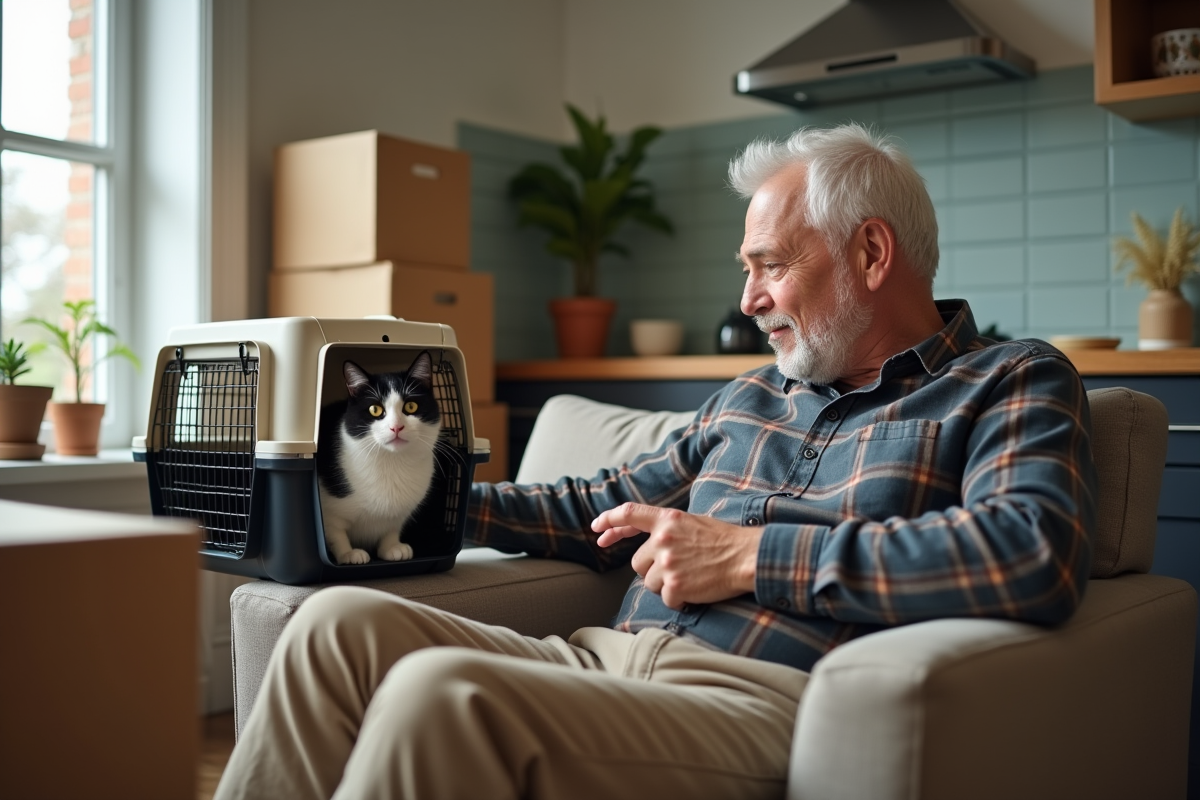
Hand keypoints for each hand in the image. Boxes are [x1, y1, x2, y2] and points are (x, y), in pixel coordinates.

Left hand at [591, 503, 761, 608]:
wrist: (746, 557)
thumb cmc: (723, 540)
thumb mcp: (692, 522)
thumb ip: (667, 528)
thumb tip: (647, 538)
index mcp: (667, 519)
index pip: (629, 514)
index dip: (609, 521)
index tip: (597, 529)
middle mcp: (663, 539)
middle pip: (637, 563)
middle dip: (652, 570)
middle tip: (678, 569)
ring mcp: (668, 563)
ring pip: (650, 583)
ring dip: (666, 585)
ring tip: (691, 577)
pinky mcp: (675, 585)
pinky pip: (666, 599)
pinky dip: (679, 600)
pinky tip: (696, 590)